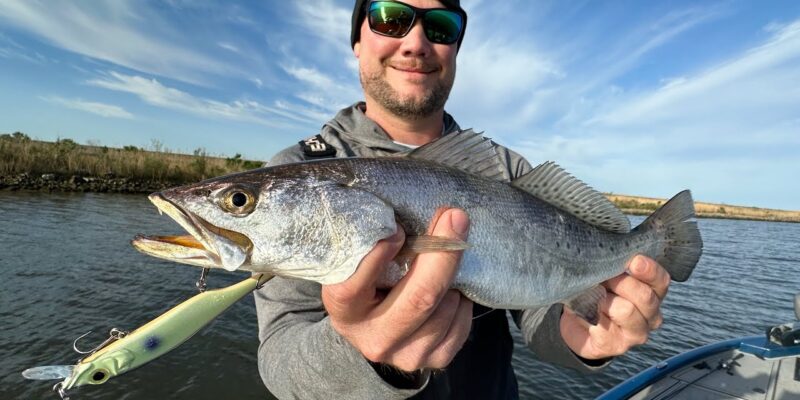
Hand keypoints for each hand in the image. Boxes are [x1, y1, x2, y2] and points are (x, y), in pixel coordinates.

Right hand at [321, 209, 473, 371]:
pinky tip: (449, 289)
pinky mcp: (434, 360)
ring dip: (453, 277)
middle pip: (419, 298)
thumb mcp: (359, 264)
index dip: (376, 257)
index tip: (397, 230)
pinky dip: (461, 300)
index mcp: (346, 311)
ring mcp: (406, 355)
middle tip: (455, 217)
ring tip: (444, 260)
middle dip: (442, 254)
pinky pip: (461, 323)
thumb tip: (423, 216)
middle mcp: (374, 338)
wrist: (373, 329)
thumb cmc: (367, 282)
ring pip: (445, 307)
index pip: (354, 286)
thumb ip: (378, 243)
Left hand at [560, 255, 669, 359]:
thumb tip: (608, 253)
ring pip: (626, 310)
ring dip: (604, 299)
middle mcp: (651, 315)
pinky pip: (603, 326)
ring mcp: (636, 334)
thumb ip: (614, 267)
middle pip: (645, 296)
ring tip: (592, 295)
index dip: (649, 270)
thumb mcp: (607, 276)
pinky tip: (584, 312)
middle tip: (603, 278)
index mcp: (653, 294)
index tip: (634, 261)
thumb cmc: (596, 293)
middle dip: (622, 282)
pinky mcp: (616, 346)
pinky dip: (590, 315)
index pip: (661, 281)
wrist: (577, 325)